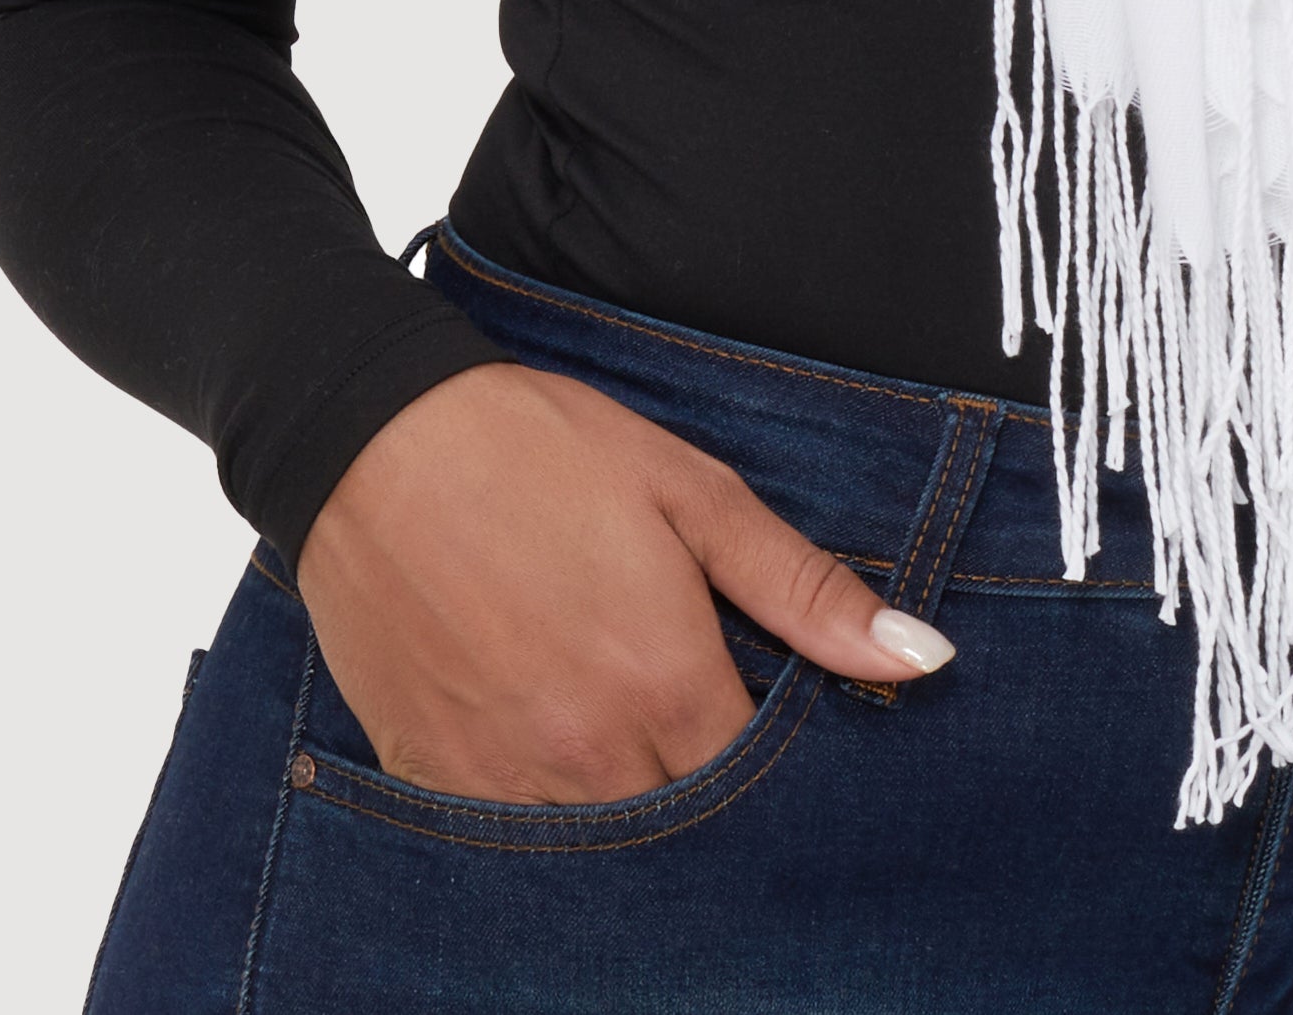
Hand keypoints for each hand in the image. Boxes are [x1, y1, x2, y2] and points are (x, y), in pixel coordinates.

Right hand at [293, 360, 955, 803]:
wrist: (371, 437)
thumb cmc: (540, 449)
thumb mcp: (690, 491)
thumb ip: (804, 587)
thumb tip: (920, 656)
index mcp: (666, 686)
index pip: (762, 790)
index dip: (784, 774)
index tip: (787, 736)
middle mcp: (589, 758)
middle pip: (684, 836)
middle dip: (713, 805)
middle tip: (704, 737)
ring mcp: (503, 782)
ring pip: (599, 855)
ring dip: (630, 817)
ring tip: (634, 748)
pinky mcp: (431, 780)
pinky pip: (507, 847)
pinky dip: (542, 825)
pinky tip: (555, 764)